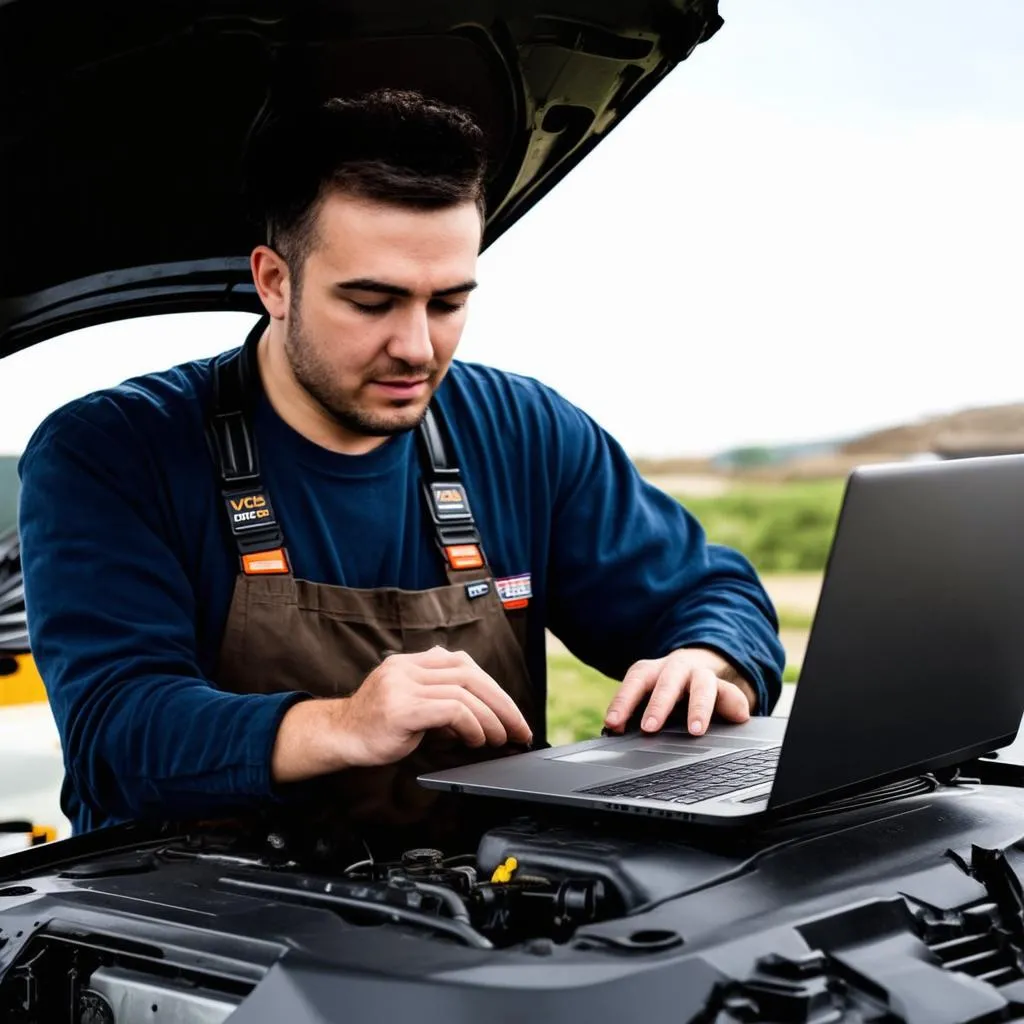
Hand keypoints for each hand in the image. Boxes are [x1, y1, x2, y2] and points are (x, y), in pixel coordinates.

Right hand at [271, 646, 531, 781]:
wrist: (337, 737)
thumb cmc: (377, 726)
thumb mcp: (413, 705)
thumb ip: (443, 701)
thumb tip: (486, 717)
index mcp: (412, 662)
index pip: (464, 665)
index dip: (494, 688)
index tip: (512, 713)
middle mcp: (408, 667)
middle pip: (470, 674)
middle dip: (501, 703)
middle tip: (519, 728)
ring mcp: (404, 685)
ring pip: (465, 692)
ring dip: (490, 718)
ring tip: (500, 738)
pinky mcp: (403, 708)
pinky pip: (452, 710)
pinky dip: (471, 725)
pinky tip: (474, 740)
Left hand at [604, 648, 756, 737]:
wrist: (703, 666)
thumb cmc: (666, 689)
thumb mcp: (647, 696)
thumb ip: (631, 712)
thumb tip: (612, 732)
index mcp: (652, 671)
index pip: (635, 682)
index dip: (623, 702)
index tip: (613, 723)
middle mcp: (677, 669)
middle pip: (667, 682)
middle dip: (658, 704)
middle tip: (649, 727)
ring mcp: (703, 676)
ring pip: (703, 684)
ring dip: (698, 707)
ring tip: (695, 730)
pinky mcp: (726, 688)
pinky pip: (733, 694)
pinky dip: (736, 706)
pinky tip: (738, 719)